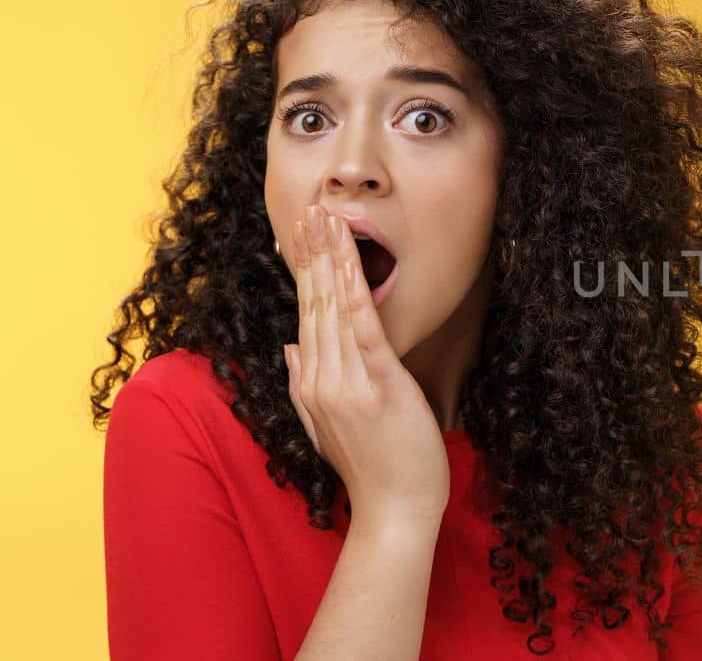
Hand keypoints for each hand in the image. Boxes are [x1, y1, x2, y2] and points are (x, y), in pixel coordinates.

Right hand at [282, 204, 449, 524]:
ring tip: (326, 217)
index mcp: (311, 383)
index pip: (305, 314)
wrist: (395, 511)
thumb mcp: (327, 425)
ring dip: (330, 258)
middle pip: (313, 302)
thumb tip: (289, 345)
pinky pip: (361, 326)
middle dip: (312, 252)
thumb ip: (305, 384)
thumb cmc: (373, 469)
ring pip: (332, 306)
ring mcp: (345, 381)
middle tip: (310, 207)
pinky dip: (353, 287)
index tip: (301, 233)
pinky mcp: (376, 384)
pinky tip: (350, 258)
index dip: (304, 271)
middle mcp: (319, 378)